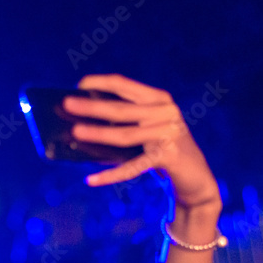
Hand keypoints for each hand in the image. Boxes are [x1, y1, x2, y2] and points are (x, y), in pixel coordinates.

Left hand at [61, 74, 220, 210]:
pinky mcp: (167, 157)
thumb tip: (83, 123)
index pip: (125, 85)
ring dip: (98, 134)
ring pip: (125, 135)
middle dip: (91, 107)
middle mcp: (165, 112)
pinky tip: (91, 180)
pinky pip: (132, 167)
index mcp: (158, 99)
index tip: (78, 85)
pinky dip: (110, 175)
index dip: (100, 83)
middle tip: (66, 104)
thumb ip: (125, 121)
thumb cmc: (162, 149)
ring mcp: (168, 134)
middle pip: (121, 110)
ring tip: (75, 133)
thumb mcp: (148, 128)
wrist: (195, 176)